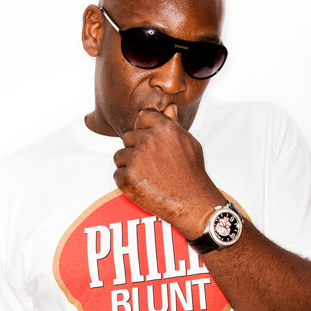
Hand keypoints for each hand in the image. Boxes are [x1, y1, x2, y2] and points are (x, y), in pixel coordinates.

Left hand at [113, 104, 223, 239]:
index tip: (147, 141)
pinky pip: (118, 174)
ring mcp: (136, 159)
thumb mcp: (189, 143)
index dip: (143, 129)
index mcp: (164, 128)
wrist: (192, 203)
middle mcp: (148, 141)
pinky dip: (127, 182)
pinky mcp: (127, 178)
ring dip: (129, 165)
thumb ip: (174, 124)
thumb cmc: (192, 174)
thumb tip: (169, 107)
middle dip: (135, 150)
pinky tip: (144, 186)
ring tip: (148, 177)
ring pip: (120, 156)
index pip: (142, 117)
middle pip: (128, 137)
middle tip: (151, 166)